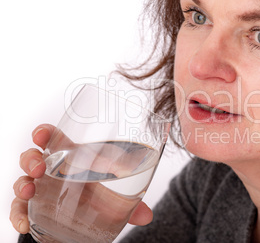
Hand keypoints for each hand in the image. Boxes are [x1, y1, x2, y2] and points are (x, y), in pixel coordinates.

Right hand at [10, 124, 152, 233]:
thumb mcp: (114, 195)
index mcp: (71, 158)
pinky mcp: (35, 209)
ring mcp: (41, 190)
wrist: (87, 217)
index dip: (45, 133)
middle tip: (39, 167)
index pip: (54, 139)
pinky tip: (24, 222)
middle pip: (33, 157)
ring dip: (22, 184)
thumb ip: (131, 204)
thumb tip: (147, 216)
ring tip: (29, 191)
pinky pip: (19, 209)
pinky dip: (17, 215)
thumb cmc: (98, 195)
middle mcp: (52, 171)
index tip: (41, 134)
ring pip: (22, 180)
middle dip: (31, 158)